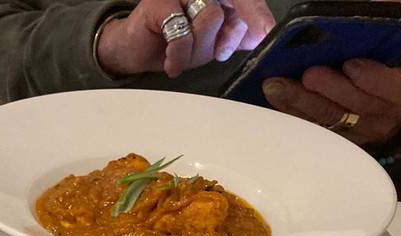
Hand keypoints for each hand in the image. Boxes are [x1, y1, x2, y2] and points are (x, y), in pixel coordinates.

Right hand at [97, 0, 273, 77]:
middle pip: (234, 1)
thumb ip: (235, 36)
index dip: (257, 13)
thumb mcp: (210, 42)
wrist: (133, 48)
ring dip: (200, 48)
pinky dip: (180, 55)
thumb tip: (261, 37)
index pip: (244, 0)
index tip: (267, 34)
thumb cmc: (172, 41)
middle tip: (233, 48)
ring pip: (210, 18)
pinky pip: (182, 33)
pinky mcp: (158, 2)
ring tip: (184, 58)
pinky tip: (173, 65)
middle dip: (239, 26)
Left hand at [259, 0, 400, 145]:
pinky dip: (294, 113)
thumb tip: (363, 6)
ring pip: (332, 120)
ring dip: (301, 102)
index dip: (373, 78)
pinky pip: (316, 129)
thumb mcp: (400, 29)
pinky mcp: (344, 137)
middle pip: (357, 105)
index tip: (350, 64)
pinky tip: (277, 99)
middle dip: (329, 90)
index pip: (397, 87)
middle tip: (307, 75)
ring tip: (276, 86)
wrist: (392, 85)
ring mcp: (367, 128)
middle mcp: (393, 111)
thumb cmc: (395, 50)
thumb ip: (387, 17)